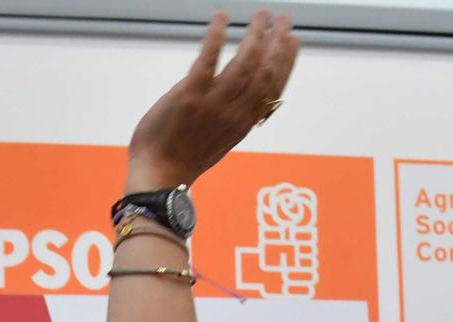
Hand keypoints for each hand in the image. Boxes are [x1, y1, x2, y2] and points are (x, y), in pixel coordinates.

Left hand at [126, 9, 298, 189]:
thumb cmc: (183, 160)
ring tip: (263, 14)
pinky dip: (216, 36)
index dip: (286, 63)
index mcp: (243, 124)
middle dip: (277, 42)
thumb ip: (232, 118)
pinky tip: (222, 17)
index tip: (293, 41)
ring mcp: (213, 103)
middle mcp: (234, 112)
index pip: (272, 89)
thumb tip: (241, 99)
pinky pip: (208, 60)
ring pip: (244, 63)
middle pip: (264, 72)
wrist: (159, 175)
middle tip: (284, 18)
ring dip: (256, 34)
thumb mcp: (219, 141)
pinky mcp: (190, 95)